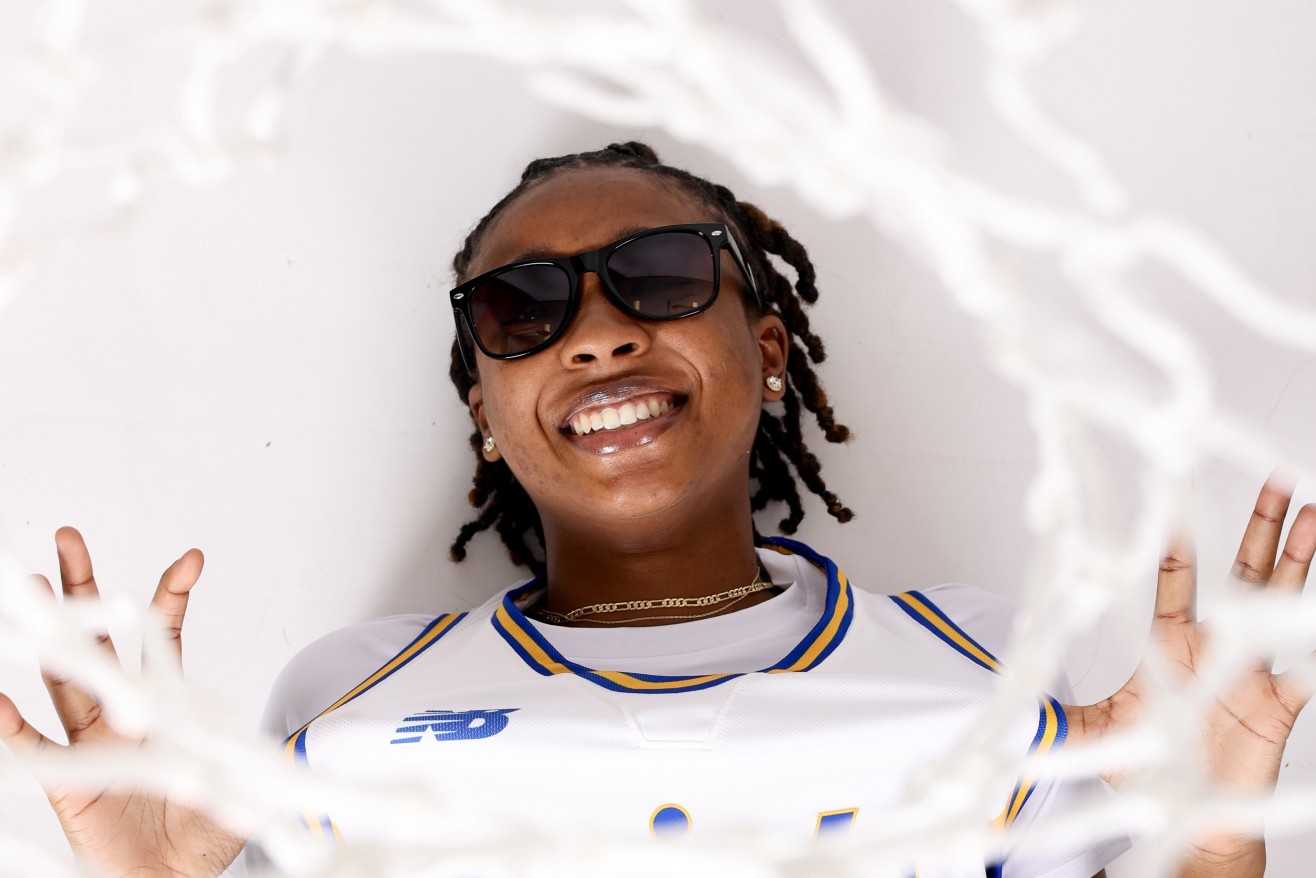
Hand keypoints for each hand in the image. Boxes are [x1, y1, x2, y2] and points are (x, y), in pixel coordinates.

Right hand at [0, 527, 243, 877]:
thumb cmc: (205, 830)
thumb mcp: (242, 783)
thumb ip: (253, 755)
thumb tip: (284, 742)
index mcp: (166, 705)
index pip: (163, 640)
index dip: (172, 599)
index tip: (190, 558)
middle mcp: (123, 713)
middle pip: (101, 639)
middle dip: (85, 588)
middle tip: (70, 539)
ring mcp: (93, 743)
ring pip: (65, 677)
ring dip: (50, 634)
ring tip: (29, 591)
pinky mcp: (70, 782)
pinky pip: (36, 750)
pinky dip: (12, 727)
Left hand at [1065, 480, 1314, 874]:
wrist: (1189, 819)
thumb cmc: (1148, 767)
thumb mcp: (1096, 732)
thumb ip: (1057, 715)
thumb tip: (1010, 706)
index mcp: (1173, 644)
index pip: (1175, 583)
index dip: (1177, 546)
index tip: (1174, 505)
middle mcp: (1215, 646)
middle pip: (1241, 572)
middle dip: (1259, 529)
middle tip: (1276, 484)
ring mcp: (1251, 670)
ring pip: (1280, 602)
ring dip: (1298, 560)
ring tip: (1313, 516)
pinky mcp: (1278, 704)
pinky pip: (1305, 663)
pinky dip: (1313, 636)